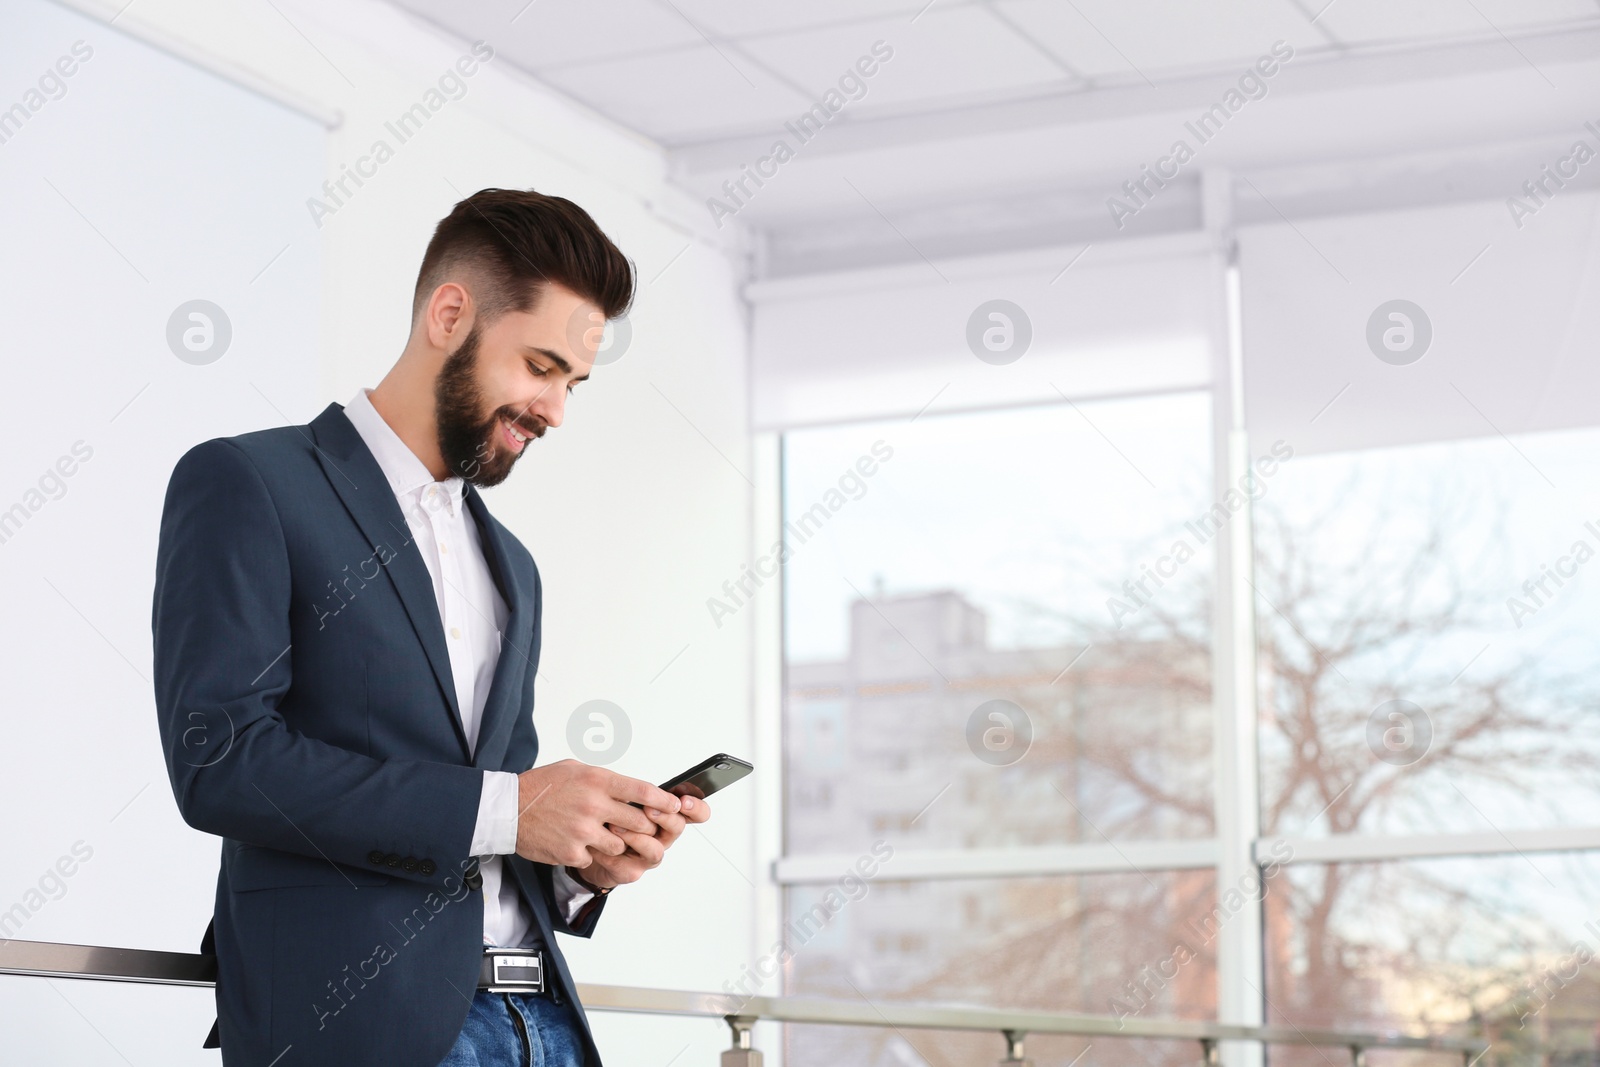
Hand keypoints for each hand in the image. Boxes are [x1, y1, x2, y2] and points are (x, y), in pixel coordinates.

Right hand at [514, 760, 680, 867]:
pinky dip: (588, 853)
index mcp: (597, 781)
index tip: (674, 805)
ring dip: (614, 841)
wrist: (507, 810)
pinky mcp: (573, 852)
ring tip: (597, 832)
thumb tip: (630, 789)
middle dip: (643, 826)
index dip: (664, 801)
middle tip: (638, 826)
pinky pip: (594, 858)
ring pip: (620, 844)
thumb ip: (603, 779)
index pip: (644, 791)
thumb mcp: (575, 769)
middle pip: (639, 822)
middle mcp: (594, 805)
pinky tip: (573, 841)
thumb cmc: (541, 786)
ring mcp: (584, 831)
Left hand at [569, 793, 712, 889]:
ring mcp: (648, 855)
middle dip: (664, 816)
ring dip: (636, 837)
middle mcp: (662, 837)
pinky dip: (612, 852)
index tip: (683, 800)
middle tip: (648, 809)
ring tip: (615, 825)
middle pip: (678, 827)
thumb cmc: (610, 817)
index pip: (696, 813)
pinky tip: (600, 842)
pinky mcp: (631, 871)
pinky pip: (628, 866)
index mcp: (666, 816)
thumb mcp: (623, 796)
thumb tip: (639, 784)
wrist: (589, 845)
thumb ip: (636, 791)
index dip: (696, 807)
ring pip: (655, 850)